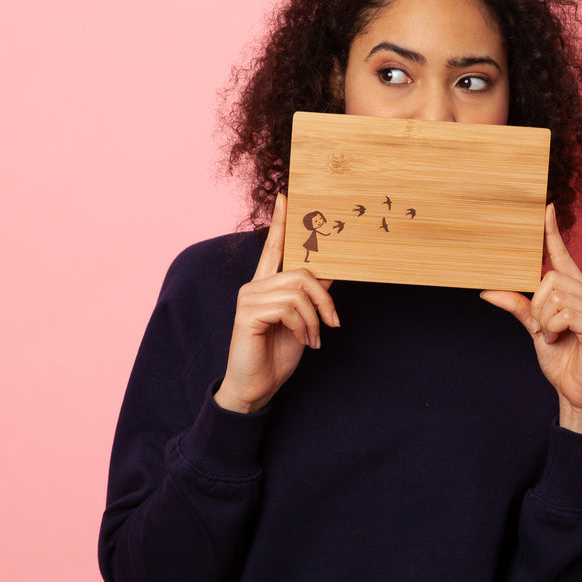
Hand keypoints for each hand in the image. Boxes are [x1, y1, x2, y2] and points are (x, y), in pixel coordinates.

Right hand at [214, 193, 338, 413]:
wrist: (258, 387)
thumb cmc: (278, 354)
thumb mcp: (305, 321)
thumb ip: (313, 295)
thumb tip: (334, 270)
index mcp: (267, 284)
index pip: (274, 245)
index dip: (281, 221)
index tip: (286, 195)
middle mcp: (255, 285)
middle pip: (302, 271)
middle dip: (325, 298)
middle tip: (333, 323)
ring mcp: (249, 297)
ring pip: (299, 289)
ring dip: (316, 318)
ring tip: (314, 338)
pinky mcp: (248, 313)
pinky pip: (289, 307)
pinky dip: (305, 326)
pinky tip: (304, 341)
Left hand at [481, 204, 581, 435]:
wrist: (577, 391)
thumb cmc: (561, 358)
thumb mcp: (534, 328)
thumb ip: (518, 306)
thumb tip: (488, 290)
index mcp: (576, 290)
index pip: (563, 255)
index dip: (553, 232)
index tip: (546, 208)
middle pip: (550, 277)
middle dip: (536, 305)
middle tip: (542, 328)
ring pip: (555, 296)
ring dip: (544, 321)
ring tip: (553, 336)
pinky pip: (563, 314)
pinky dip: (553, 329)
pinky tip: (560, 340)